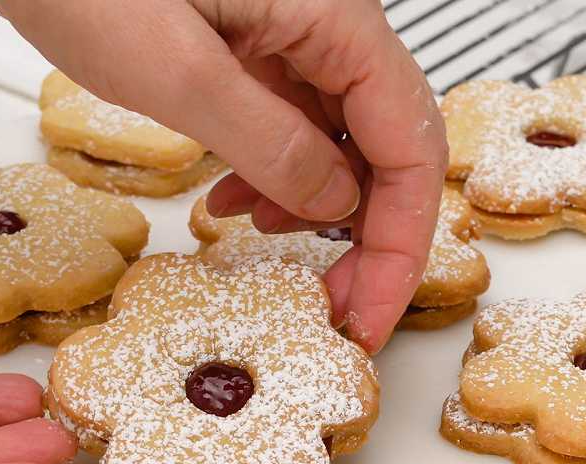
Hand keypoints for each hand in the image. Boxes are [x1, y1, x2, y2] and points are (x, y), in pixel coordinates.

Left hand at [0, 0, 445, 351]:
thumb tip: (336, 205)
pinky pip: (290, 122)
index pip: (409, 142)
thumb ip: (269, 143)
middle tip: (338, 309)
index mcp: (333, 16)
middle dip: (369, 235)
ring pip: (341, 140)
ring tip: (269, 247)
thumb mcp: (176, 74)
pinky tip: (232, 204)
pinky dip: (274, 175)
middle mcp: (326, 22)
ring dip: (318, 209)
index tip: (372, 312)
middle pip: (387, 145)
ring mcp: (289, 34)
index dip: (401, 240)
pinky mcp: (250, 46)